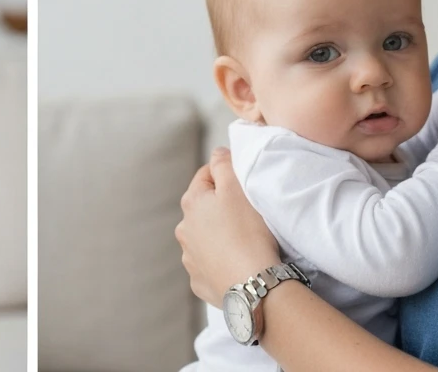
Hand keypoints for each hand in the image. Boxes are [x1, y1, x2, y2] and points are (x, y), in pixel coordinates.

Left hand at [175, 147, 280, 305]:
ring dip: (219, 235)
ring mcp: (189, 258)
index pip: (206, 176)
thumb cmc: (248, 233)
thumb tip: (217, 153)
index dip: (225, 175)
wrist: (253, 284)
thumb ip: (224, 163)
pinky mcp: (199, 282)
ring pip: (205, 237)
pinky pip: (210, 265)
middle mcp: (183, 230)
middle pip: (204, 208)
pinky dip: (221, 261)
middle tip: (248, 213)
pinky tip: (237, 262)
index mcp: (191, 203)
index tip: (243, 184)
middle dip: (221, 207)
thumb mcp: (238, 187)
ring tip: (244, 240)